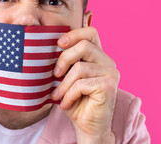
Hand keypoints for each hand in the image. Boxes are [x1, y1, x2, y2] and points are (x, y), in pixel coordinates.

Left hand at [51, 27, 119, 142]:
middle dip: (64, 59)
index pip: (91, 32)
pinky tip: (66, 103)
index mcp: (98, 56)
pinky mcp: (109, 86)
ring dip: (64, 84)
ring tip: (58, 95)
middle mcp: (108, 62)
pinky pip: (82, 84)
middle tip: (55, 74)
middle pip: (84, 45)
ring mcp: (111, 73)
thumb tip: (50, 47)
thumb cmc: (75, 100)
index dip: (74, 34)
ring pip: (80, 67)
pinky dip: (69, 95)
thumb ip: (66, 61)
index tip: (59, 44)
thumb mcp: (67, 77)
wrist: (87, 126)